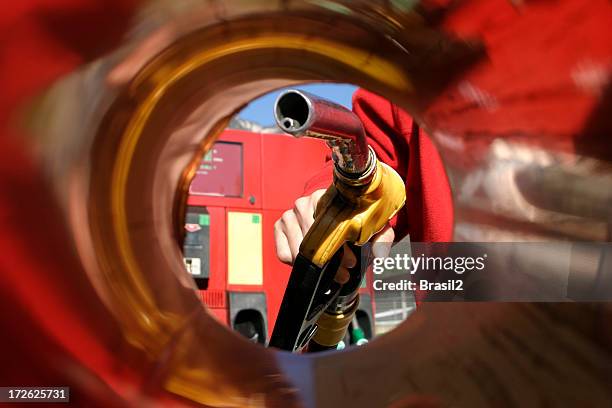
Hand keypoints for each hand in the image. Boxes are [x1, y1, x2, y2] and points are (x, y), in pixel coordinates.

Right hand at [274, 189, 394, 283]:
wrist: (336, 212)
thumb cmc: (354, 220)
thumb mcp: (373, 226)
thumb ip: (382, 237)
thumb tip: (379, 253)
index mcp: (327, 197)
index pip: (329, 226)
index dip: (340, 250)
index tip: (350, 263)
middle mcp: (305, 202)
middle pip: (312, 240)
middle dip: (329, 262)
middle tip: (343, 273)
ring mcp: (290, 214)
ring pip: (298, 250)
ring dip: (314, 266)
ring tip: (330, 271)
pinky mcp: (279, 226)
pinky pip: (284, 253)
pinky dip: (296, 264)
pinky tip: (311, 262)